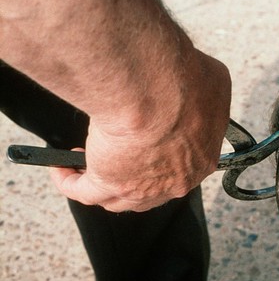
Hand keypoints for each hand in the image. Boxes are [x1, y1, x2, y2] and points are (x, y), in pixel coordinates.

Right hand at [50, 52, 230, 211]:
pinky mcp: (110, 184)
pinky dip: (71, 183)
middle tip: (119, 153)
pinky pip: (84, 193)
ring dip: (103, 184)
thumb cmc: (186, 83)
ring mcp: (143, 188)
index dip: (165, 155)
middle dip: (134, 173)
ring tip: (88, 165)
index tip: (150, 139)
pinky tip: (63, 168)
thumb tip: (200, 88)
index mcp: (202, 159)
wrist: (155, 91)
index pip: (184, 167)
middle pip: (152, 189)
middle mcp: (175, 182)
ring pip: (119, 199)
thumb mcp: (213, 81)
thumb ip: (206, 92)